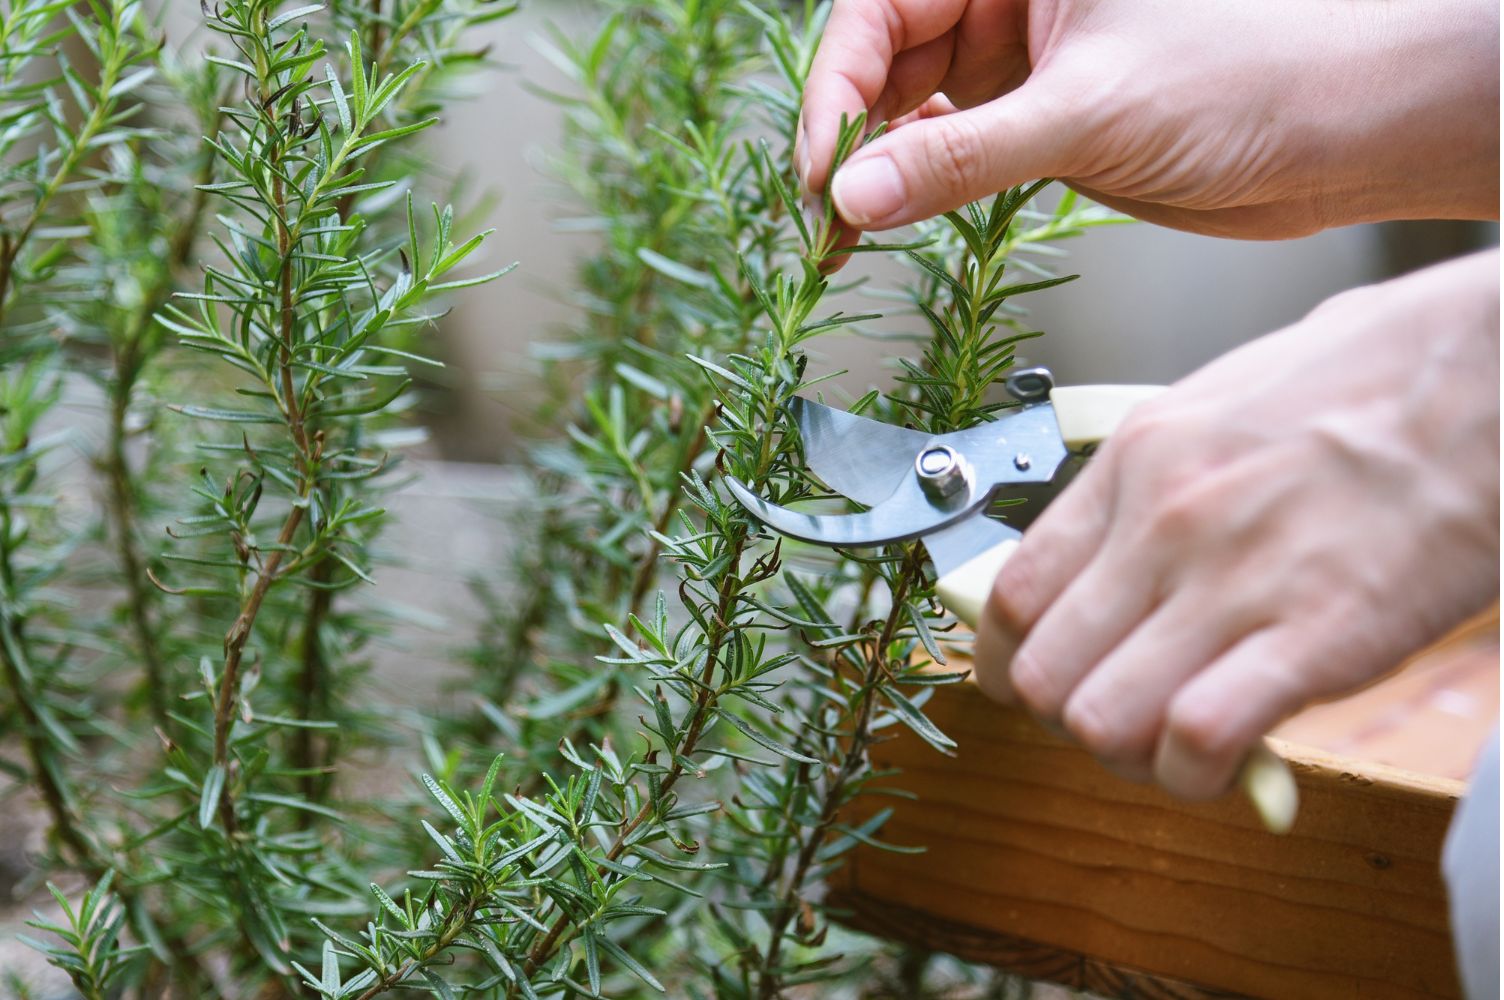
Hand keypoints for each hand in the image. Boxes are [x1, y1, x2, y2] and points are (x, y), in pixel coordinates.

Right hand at [798, 0, 1497, 237]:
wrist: (1341, 137)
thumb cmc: (1251, 75)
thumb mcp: (1085, 114)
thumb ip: (959, 159)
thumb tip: (856, 192)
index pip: (883, 8)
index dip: (838, 85)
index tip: (824, 165)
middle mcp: (1012, 2)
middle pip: (886, 56)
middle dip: (850, 132)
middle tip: (829, 210)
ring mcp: (1025, 62)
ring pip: (915, 107)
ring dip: (878, 166)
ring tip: (850, 229)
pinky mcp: (1042, 121)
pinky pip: (955, 148)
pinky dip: (922, 184)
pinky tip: (900, 214)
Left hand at [974, 249, 1499, 798]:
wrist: (1496, 372)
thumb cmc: (1371, 379)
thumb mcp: (1219, 402)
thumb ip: (1150, 482)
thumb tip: (1107, 550)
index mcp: (1135, 462)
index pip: (1011, 595)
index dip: (1007, 661)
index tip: (1031, 681)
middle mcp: (1163, 523)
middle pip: (1043, 676)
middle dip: (1065, 719)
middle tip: (1116, 715)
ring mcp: (1234, 581)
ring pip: (1101, 720)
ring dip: (1129, 756)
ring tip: (1173, 743)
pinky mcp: (1317, 636)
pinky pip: (1198, 739)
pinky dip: (1198, 772)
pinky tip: (1227, 760)